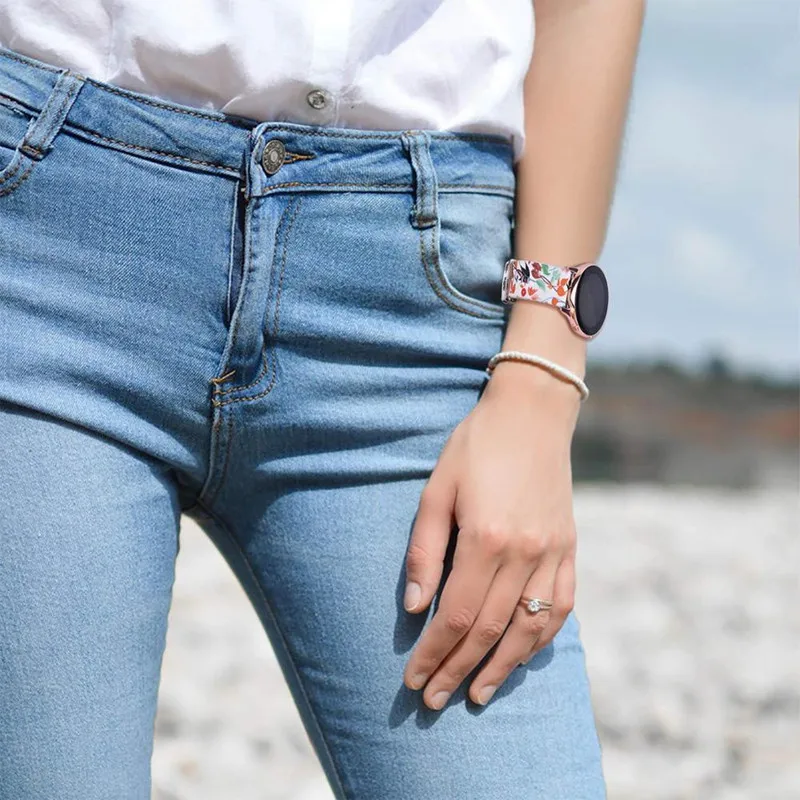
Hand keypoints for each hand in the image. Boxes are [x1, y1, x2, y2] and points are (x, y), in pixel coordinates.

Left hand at [402, 363, 581, 709]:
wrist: (532, 413)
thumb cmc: (475, 447)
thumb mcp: (436, 490)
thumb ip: (425, 552)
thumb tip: (416, 608)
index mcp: (487, 539)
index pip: (455, 615)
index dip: (433, 653)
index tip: (413, 679)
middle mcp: (525, 553)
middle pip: (488, 630)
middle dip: (458, 669)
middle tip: (434, 700)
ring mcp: (553, 552)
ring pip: (529, 628)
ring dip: (503, 667)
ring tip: (478, 694)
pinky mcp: (569, 547)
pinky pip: (561, 605)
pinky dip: (540, 638)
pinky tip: (521, 655)